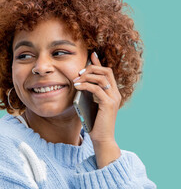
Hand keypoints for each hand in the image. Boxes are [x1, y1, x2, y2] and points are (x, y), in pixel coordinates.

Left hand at [73, 51, 121, 167]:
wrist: (102, 138)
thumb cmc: (94, 122)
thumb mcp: (90, 103)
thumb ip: (88, 93)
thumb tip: (78, 81)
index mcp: (112, 92)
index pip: (107, 72)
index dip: (99, 62)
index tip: (91, 54)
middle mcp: (115, 93)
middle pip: (106, 71)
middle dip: (91, 68)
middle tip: (78, 72)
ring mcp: (113, 98)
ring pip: (102, 77)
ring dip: (87, 76)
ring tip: (76, 79)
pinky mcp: (108, 104)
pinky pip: (97, 88)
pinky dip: (85, 85)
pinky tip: (77, 86)